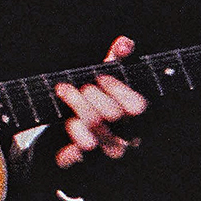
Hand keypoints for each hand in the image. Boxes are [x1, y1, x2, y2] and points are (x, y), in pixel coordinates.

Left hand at [54, 36, 149, 168]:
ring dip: (76, 107)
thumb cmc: (91, 98)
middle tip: (80, 86)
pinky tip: (66, 121)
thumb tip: (124, 43)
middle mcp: (122, 137)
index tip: (100, 76)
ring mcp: (101, 149)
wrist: (64, 129)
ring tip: (63, 90)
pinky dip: (69, 135)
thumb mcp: (102, 78)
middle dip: (92, 94)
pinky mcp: (79, 157)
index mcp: (133, 117)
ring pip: (93, 135)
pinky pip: (75, 154)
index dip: (119, 89)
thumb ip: (115, 59)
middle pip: (111, 116)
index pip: (137, 106)